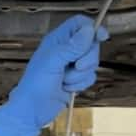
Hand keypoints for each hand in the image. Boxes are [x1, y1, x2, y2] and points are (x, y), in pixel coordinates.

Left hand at [0, 15, 108, 135]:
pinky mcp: (76, 80)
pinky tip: (67, 89)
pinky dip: (81, 84)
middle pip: (91, 43)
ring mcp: (72, 65)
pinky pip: (90, 77)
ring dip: (80, 75)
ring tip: (65, 81)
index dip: (92, 28)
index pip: (79, 24)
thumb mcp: (53, 61)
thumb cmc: (36, 83)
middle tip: (76, 66)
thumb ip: (72, 46)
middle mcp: (66, 50)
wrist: (33, 110)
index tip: (102, 37)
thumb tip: (89, 30)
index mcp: (58, 40)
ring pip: (92, 62)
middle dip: (87, 58)